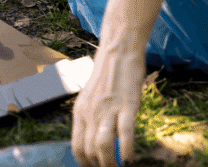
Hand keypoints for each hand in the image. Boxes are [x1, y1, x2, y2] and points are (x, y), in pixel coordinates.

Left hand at [72, 41, 145, 166]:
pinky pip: (125, 133)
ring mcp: (108, 109)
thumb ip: (91, 117)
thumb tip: (95, 140)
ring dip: (109, 163)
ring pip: (103, 145)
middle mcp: (90, 113)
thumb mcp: (91, 98)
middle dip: (99, 166)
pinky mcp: (127, 105)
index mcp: (80, 112)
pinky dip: (127, 150)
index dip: (84, 163)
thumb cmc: (108, 75)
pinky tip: (130, 159)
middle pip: (89, 150)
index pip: (77, 147)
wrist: (119, 51)